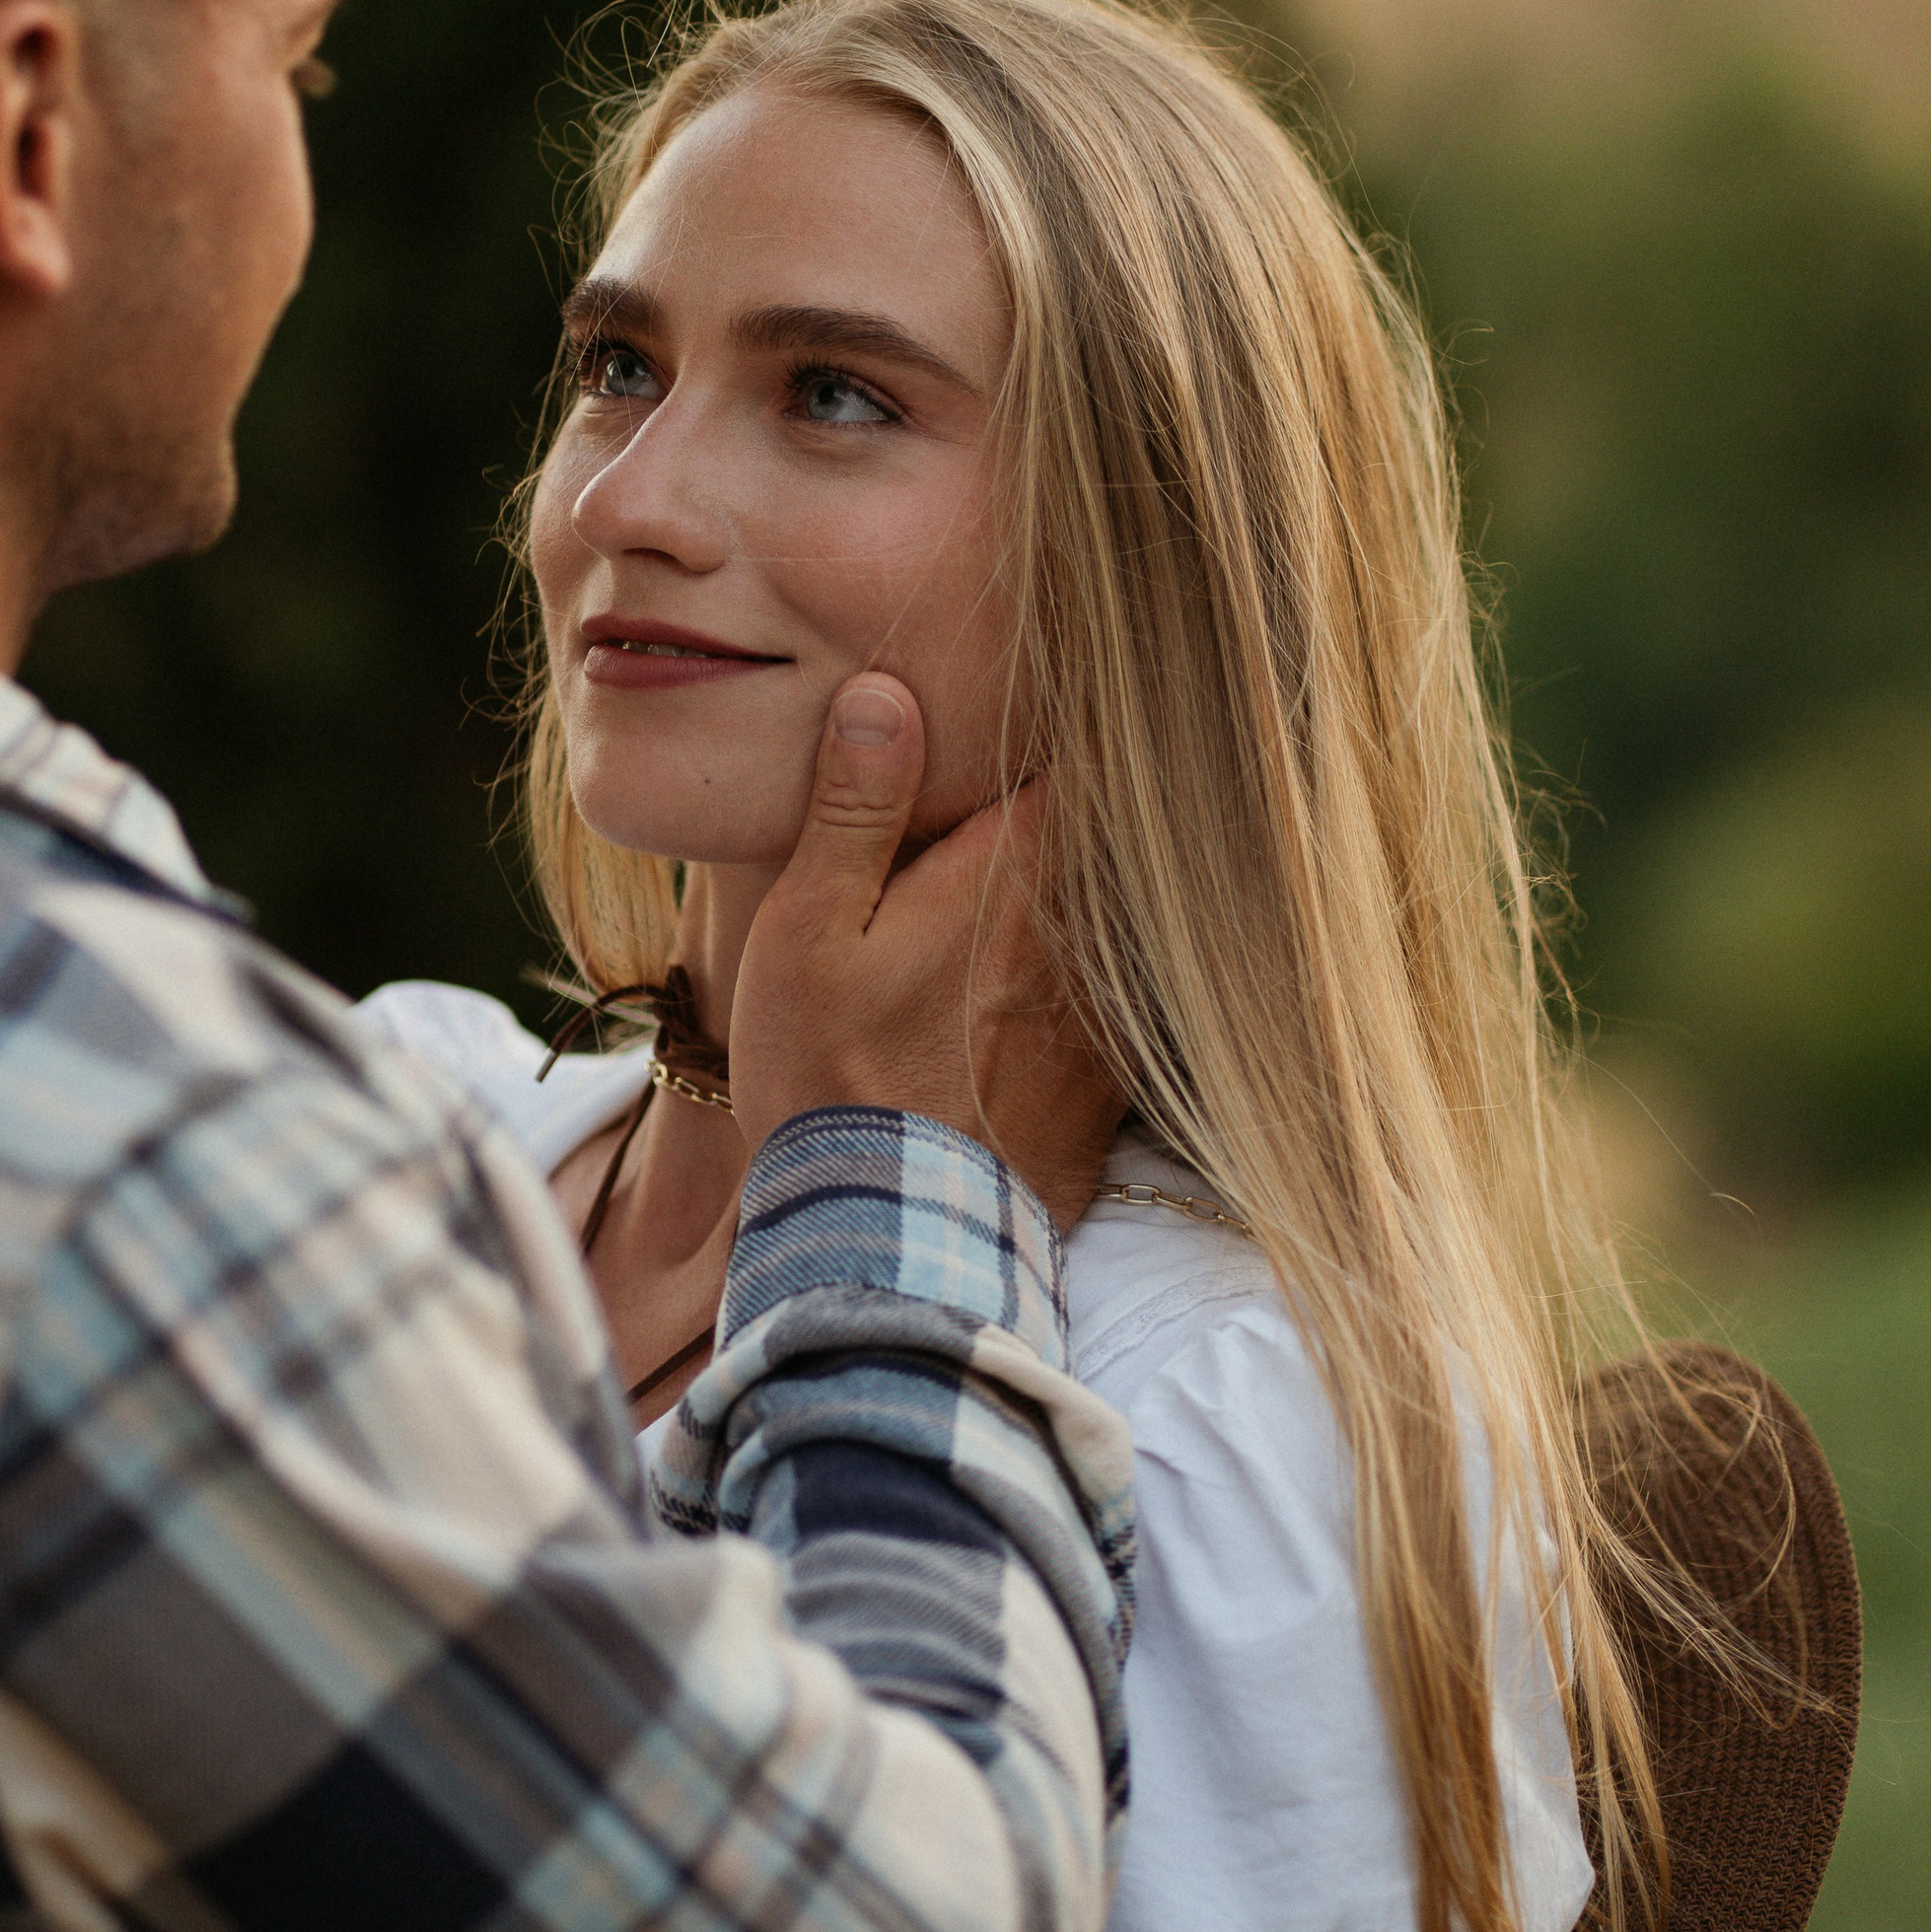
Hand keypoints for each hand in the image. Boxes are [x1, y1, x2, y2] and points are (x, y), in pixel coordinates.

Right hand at [727, 673, 1124, 1226]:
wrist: (890, 1240)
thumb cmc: (830, 1075)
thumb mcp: (809, 931)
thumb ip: (855, 809)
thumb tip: (889, 691)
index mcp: (1011, 875)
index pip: (1073, 761)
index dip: (1060, 723)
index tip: (1046, 695)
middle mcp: (1080, 931)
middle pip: (1106, 833)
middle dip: (1075, 808)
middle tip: (1051, 769)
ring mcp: (1104, 1010)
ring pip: (1115, 916)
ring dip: (1088, 894)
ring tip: (1041, 893)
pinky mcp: (1111, 1081)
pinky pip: (1121, 999)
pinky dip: (1097, 981)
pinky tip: (1047, 994)